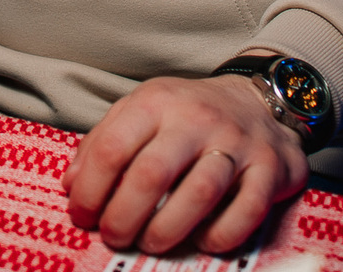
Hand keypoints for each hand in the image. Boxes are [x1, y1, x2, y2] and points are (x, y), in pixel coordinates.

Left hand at [64, 74, 309, 254]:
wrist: (258, 100)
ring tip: (151, 243)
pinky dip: (221, 234)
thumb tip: (71, 185)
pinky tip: (203, 242)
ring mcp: (236, 142)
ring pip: (200, 191)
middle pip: (153, 172)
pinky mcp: (270, 168)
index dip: (90, 190)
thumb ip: (103, 142)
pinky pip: (247, 209)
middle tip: (114, 237)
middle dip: (125, 215)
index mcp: (156, 102)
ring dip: (169, 228)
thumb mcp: (141, 109)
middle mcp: (196, 118)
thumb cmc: (188, 114)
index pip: (112, 147)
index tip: (82, 215)